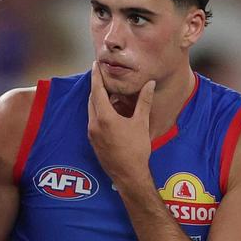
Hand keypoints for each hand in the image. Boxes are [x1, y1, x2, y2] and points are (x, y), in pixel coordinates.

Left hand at [88, 61, 153, 184]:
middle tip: (103, 77)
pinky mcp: (93, 142)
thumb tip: (149, 84)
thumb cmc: (136, 149)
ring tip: (110, 94)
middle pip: (92, 99)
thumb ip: (143, 101)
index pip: (97, 91)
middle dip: (97, 87)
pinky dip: (100, 112)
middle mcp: (94, 124)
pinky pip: (94, 121)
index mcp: (104, 117)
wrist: (128, 175)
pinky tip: (111, 113)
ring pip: (92, 110)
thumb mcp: (141, 123)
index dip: (96, 76)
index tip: (95, 65)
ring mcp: (92, 134)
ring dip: (99, 100)